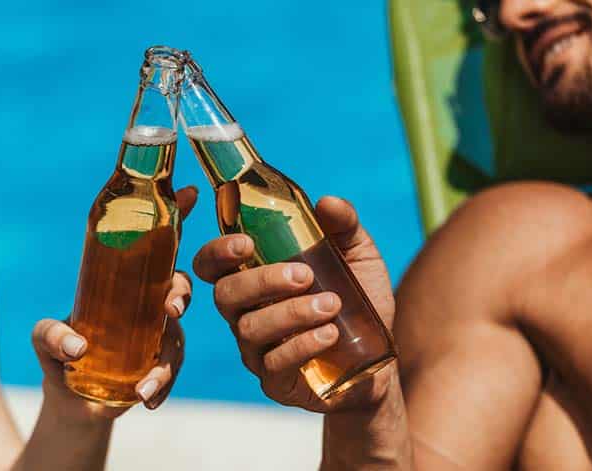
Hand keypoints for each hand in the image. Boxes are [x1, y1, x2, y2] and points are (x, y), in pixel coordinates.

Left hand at [32, 186, 197, 421]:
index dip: (176, 215)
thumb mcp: (45, 338)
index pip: (158, 243)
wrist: (70, 401)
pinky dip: (161, 387)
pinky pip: (169, 374)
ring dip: (167, 361)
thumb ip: (50, 335)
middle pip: (180, 287)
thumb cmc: (60, 352)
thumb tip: (77, 345)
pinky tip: (147, 400)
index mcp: (128, 281)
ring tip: (144, 386)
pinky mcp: (158, 369)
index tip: (189, 192)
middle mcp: (149, 304)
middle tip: (172, 307)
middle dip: (182, 293)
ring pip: (177, 339)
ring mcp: (157, 338)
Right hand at [193, 196, 395, 412]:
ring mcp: (257, 349)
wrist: (378, 362)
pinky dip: (301, 345)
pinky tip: (329, 334)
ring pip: (249, 329)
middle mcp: (246, 312)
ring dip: (290, 313)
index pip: (213, 265)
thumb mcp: (358, 256)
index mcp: (255, 277)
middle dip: (261, 281)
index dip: (217, 253)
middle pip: (225, 295)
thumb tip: (326, 203)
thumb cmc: (358, 302)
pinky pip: (274, 363)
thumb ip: (344, 226)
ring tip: (331, 305)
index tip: (246, 244)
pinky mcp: (276, 380)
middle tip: (305, 275)